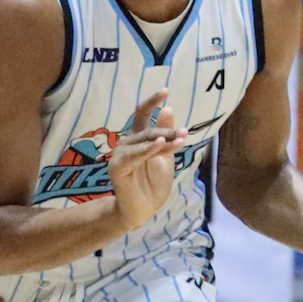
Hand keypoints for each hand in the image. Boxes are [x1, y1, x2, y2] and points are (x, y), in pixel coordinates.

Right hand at [107, 90, 187, 230]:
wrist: (143, 210)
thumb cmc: (152, 184)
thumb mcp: (165, 157)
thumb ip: (166, 135)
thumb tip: (168, 108)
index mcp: (138, 139)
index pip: (142, 114)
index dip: (152, 101)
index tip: (166, 90)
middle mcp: (127, 143)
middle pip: (147, 129)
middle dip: (168, 130)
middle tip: (185, 133)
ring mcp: (121, 155)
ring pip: (143, 141)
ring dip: (163, 139)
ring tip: (180, 139)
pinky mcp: (117, 168)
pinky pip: (134, 156)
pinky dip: (147, 149)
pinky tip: (160, 145)